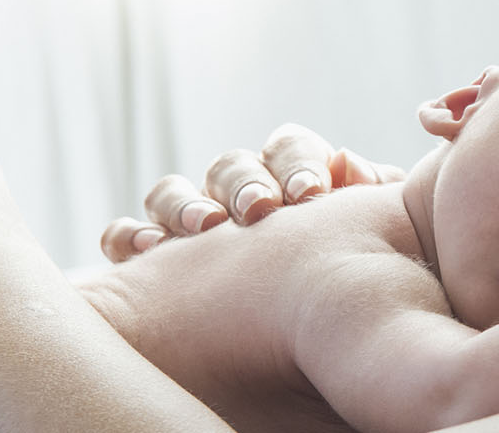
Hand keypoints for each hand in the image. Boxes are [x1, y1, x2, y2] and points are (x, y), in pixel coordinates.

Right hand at [99, 123, 406, 261]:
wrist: (317, 349)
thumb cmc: (352, 290)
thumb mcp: (372, 242)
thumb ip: (372, 199)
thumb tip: (348, 162)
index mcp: (293, 181)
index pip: (289, 149)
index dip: (297, 163)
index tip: (312, 193)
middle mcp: (238, 197)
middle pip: (230, 166)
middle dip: (245, 183)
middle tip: (259, 209)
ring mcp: (190, 225)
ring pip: (171, 191)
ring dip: (185, 202)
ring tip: (204, 224)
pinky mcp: (147, 263)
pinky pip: (125, 236)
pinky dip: (130, 235)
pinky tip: (149, 249)